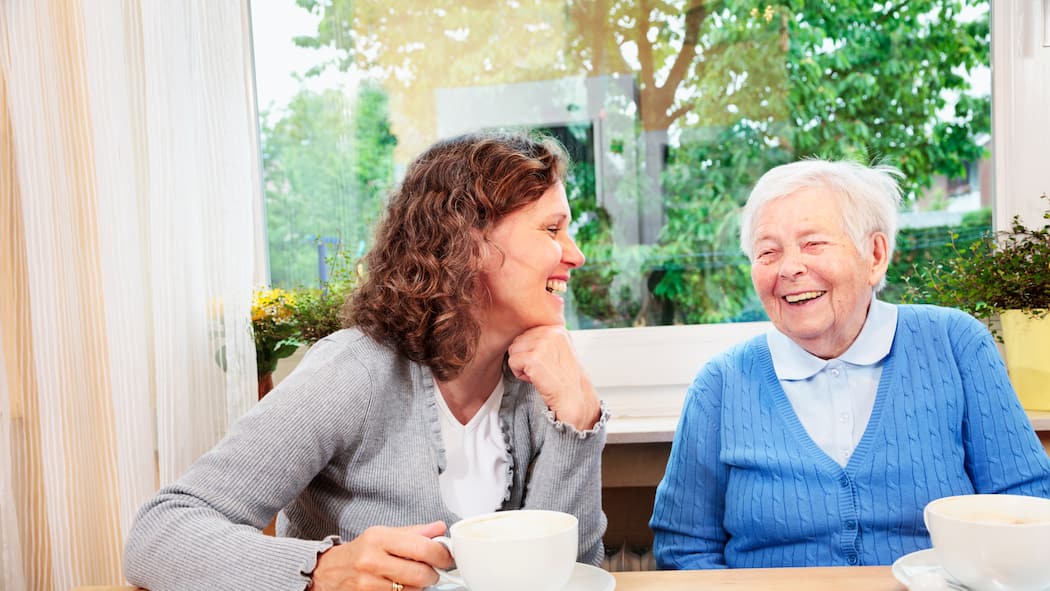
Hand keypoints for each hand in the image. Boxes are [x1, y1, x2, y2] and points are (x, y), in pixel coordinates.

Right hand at [310, 521, 451, 590]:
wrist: (327, 572)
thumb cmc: (358, 552)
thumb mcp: (382, 534)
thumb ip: (413, 532)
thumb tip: (439, 528)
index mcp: (378, 538)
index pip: (421, 547)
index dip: (441, 555)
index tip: (446, 557)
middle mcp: (372, 560)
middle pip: (419, 574)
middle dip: (432, 575)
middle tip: (431, 572)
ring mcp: (368, 584)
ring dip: (418, 587)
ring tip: (411, 578)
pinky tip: (399, 587)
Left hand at [507, 326, 600, 430]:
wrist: (574, 397)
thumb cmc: (566, 378)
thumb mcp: (560, 349)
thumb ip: (544, 339)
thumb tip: (524, 337)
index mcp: (556, 328)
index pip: (527, 333)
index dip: (532, 351)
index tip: (546, 362)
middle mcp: (550, 332)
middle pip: (518, 341)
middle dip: (525, 357)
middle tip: (542, 369)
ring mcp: (542, 344)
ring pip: (513, 351)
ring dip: (522, 365)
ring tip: (539, 373)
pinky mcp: (533, 358)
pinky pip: (513, 362)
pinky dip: (520, 374)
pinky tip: (535, 378)